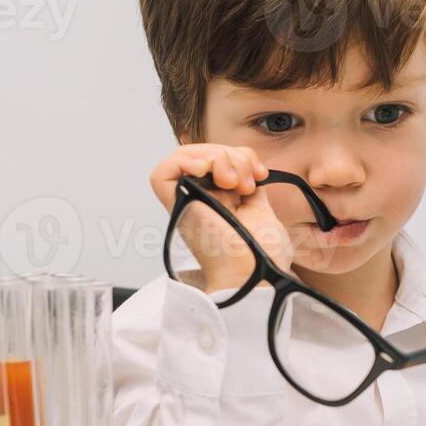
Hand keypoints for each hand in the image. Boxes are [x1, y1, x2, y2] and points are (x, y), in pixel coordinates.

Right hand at [149, 144, 291, 293]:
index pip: (217, 159)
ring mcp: (187, 202)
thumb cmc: (263, 255)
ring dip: (216, 157)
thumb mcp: (260, 209)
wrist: (259, 272)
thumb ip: (249, 188)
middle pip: (203, 153)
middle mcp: (200, 199)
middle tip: (247, 182)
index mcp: (219, 199)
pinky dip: (185, 161)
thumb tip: (247, 171)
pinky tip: (207, 169)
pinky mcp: (177, 207)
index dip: (240, 155)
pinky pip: (162, 173)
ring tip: (234, 182)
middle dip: (232, 155)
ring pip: (185, 156)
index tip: (260, 174)